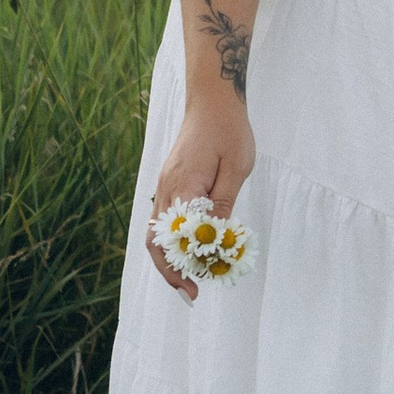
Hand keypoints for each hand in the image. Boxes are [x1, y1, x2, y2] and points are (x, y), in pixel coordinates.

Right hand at [149, 96, 254, 296]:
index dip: (183, 265)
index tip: (197, 285)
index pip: (175, 238)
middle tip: (191, 293)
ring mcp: (164, 185)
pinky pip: (163, 220)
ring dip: (169, 259)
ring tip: (189, 279)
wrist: (212, 99)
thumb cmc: (229, 130)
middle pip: (156, 242)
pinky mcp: (169, 182)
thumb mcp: (236, 168)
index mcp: (182, 186)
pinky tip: (189, 251)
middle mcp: (165, 189)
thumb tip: (214, 239)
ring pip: (156, 233)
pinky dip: (172, 241)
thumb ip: (222, 204)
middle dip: (170, 271)